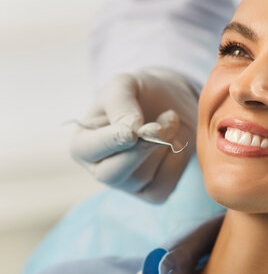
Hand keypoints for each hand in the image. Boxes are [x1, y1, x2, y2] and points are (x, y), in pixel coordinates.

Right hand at [71, 69, 197, 201]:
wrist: (170, 99)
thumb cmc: (139, 92)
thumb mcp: (124, 85)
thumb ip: (121, 103)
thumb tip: (131, 130)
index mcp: (83, 144)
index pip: (87, 150)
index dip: (111, 141)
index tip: (132, 130)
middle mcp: (100, 168)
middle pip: (112, 174)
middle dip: (139, 150)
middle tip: (159, 127)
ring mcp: (128, 183)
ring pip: (143, 177)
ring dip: (163, 145)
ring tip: (168, 118)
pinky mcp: (153, 191)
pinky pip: (165, 185)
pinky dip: (176, 161)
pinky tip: (176, 139)